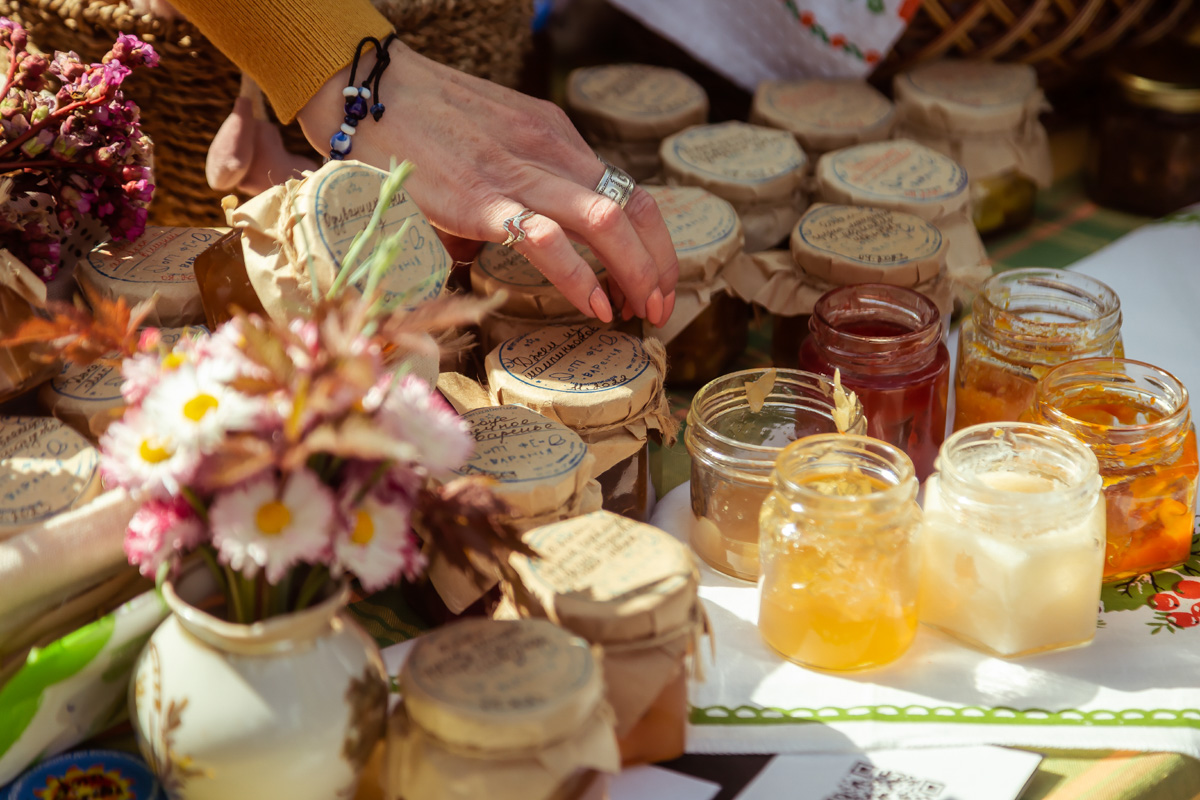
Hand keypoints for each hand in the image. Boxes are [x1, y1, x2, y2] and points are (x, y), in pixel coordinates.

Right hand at [297, 40, 677, 326]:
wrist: (366, 90)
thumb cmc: (419, 126)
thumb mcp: (488, 149)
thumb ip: (506, 200)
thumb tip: (490, 255)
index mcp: (555, 139)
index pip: (629, 192)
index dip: (654, 244)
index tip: (655, 283)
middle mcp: (550, 151)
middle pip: (635, 209)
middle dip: (658, 266)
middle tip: (658, 309)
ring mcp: (518, 173)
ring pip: (607, 222)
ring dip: (635, 274)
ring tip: (637, 313)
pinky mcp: (481, 198)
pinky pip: (546, 239)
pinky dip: (579, 277)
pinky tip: (593, 305)